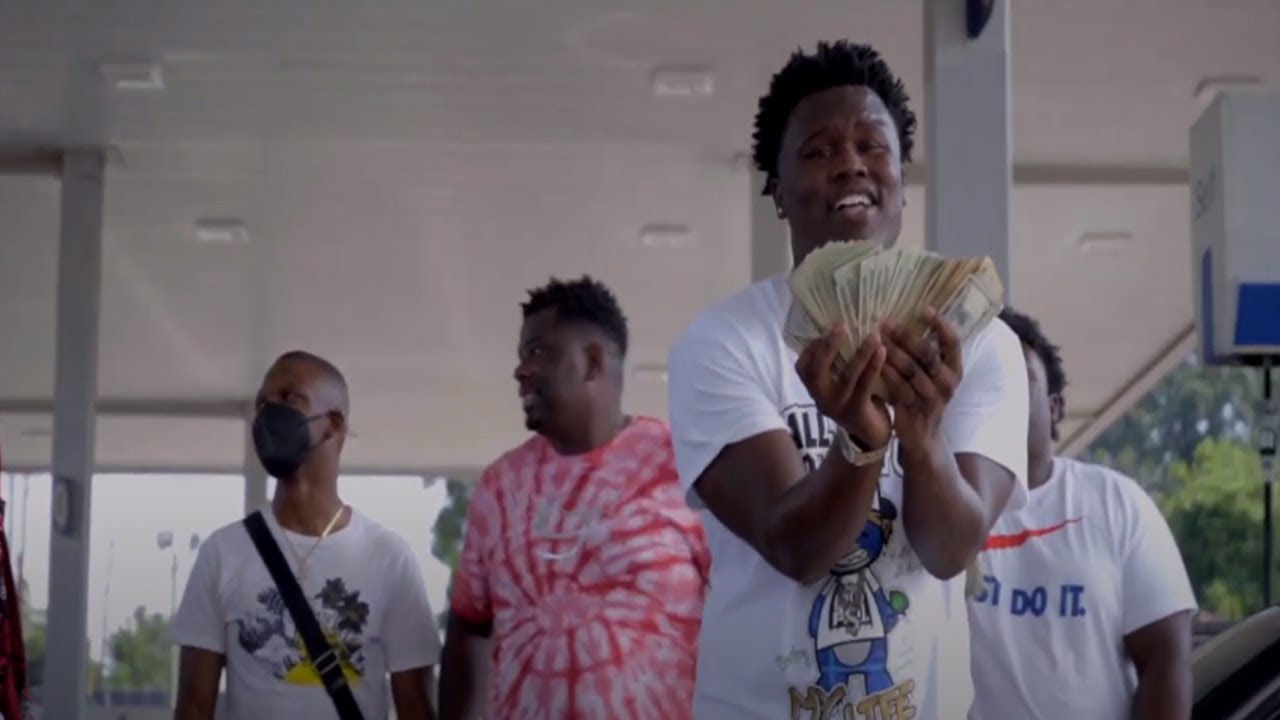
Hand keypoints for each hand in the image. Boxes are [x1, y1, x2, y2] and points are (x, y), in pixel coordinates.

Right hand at [795, 323, 891, 449]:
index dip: (814, 345)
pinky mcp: (857, 411)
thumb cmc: (854, 397)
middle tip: (843, 325)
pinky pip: (865, 385)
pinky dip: (873, 366)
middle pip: (816, 370)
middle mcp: (820, 397)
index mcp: (813, 387)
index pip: (803, 365)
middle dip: (828, 346)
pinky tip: (882, 352)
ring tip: (874, 335)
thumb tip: (843, 326)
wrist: (870, 434)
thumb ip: (836, 362)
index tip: (832, 327)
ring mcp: (837, 405)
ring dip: (860, 353)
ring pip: (846, 376)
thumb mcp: (839, 381)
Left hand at [881, 308, 964, 443]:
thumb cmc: (924, 396)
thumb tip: (909, 318)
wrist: (922, 435)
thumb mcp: (933, 375)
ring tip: (875, 337)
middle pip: (927, 354)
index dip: (941, 325)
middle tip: (886, 323)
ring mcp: (933, 397)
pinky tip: (872, 361)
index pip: (954, 342)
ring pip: (911, 369)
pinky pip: (898, 386)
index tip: (925, 309)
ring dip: (892, 352)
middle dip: (906, 336)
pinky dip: (885, 372)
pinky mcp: (915, 408)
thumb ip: (927, 353)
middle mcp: (948, 382)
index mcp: (956, 369)